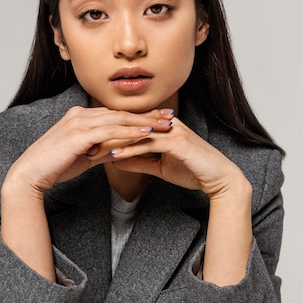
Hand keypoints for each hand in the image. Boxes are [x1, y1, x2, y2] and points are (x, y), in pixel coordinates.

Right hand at [3, 106, 174, 197]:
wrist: (31, 174)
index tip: (159, 118)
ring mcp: (79, 122)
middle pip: (121, 113)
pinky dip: (131, 132)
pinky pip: (111, 131)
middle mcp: (80, 114)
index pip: (116, 114)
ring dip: (144, 122)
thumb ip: (102, 150)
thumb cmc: (55, 167)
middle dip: (148, 115)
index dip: (139, 116)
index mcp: (80, 117)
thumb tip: (120, 151)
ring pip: (119, 119)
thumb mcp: (84, 157)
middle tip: (170, 116)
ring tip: (165, 125)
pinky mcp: (79, 134)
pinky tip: (147, 134)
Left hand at [95, 116, 248, 200]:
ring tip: (92, 151)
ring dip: (112, 142)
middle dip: (105, 136)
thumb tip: (118, 160)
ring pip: (135, 133)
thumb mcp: (160, 167)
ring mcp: (173, 130)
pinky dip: (129, 150)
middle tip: (83, 145)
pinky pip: (147, 144)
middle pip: (129, 126)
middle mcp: (166, 123)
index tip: (88, 144)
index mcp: (162, 126)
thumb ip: (140, 161)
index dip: (108, 135)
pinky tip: (113, 156)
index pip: (130, 127)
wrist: (219, 179)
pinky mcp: (177, 142)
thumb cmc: (193, 171)